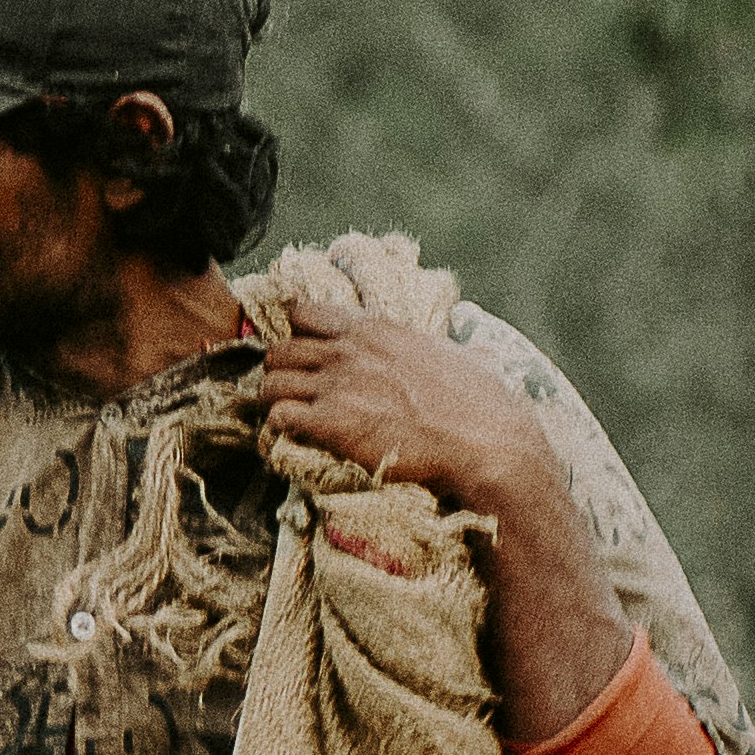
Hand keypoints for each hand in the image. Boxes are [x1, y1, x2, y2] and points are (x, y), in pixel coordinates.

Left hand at [255, 306, 549, 514]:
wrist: (484, 442)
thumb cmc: (483, 404)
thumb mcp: (471, 360)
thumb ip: (461, 350)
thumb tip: (482, 352)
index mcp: (375, 328)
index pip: (304, 312)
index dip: (299, 335)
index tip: (307, 355)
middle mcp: (348, 350)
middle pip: (279, 350)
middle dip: (281, 373)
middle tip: (293, 394)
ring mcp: (337, 385)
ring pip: (270, 383)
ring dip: (273, 403)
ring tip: (286, 420)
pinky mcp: (331, 423)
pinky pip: (278, 417)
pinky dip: (277, 431)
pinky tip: (291, 441)